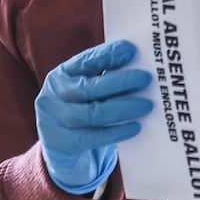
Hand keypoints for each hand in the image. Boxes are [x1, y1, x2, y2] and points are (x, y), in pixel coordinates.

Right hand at [35, 39, 152, 194]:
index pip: (85, 61)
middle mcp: (53, 94)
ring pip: (92, 113)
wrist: (58, 150)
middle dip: (120, 82)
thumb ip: (106, 77)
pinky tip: (135, 127)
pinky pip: (92, 137)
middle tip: (146, 78)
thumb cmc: (81, 111)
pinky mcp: (61, 143)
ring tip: (147, 105)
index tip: (131, 50)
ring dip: (122, 108)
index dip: (107, 54)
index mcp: (62, 74)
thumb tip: (138, 66)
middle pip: (89, 88)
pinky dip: (116, 132)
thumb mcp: (87, 91)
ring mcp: (53, 119)